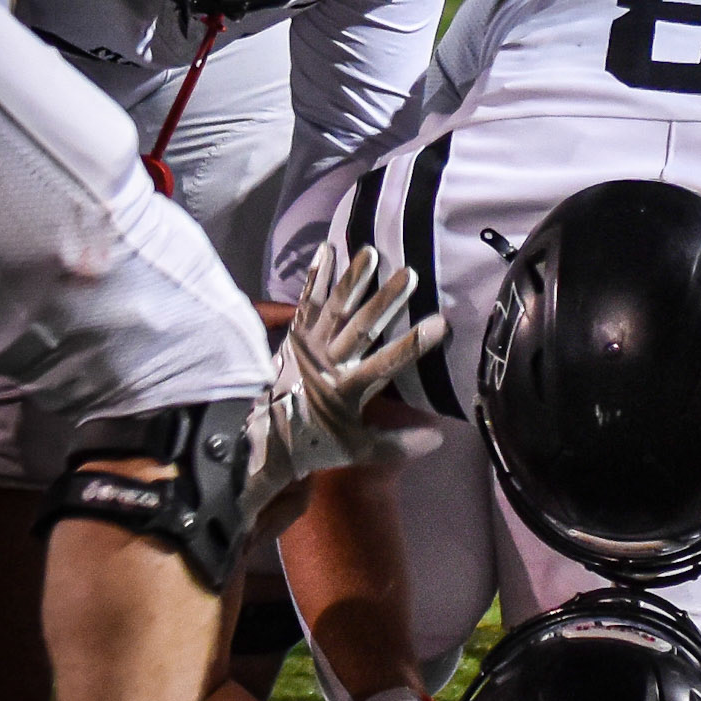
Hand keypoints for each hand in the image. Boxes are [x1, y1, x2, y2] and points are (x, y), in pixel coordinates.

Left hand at [242, 244, 446, 519]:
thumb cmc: (314, 443)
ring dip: (353, 279)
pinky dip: (315, 276)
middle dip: (386, 299)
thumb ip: (398, 443)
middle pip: (361, 326)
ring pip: (335, 308)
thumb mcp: (357, 450)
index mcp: (346, 390)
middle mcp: (327, 362)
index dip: (413, 344)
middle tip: (409, 273)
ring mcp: (308, 345)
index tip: (440, 323)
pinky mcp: (293, 335)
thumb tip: (439, 438)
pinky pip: (306, 302)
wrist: (260, 439)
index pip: (387, 363)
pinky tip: (326, 250)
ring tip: (370, 252)